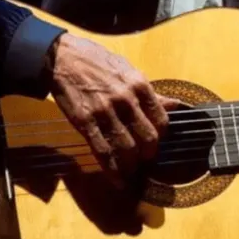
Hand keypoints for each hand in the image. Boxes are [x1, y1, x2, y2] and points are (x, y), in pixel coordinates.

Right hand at [47, 32, 178, 187]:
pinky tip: (118, 180)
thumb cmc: (99, 62)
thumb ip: (150, 92)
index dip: (162, 135)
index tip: (158, 140)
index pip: (161, 119)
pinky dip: (112, 170)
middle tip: (146, 159)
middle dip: (149, 154)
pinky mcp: (85, 122)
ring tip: (133, 170)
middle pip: (147, 138)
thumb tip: (174, 104)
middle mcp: (125, 99)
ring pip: (126, 148)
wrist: (64, 58)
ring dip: (132, 164)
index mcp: (139, 85)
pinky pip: (102, 151)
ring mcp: (104, 112)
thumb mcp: (128, 70)